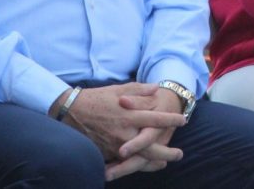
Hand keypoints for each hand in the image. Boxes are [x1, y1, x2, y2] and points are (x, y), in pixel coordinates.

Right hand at [59, 82, 184, 175]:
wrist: (70, 111)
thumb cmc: (96, 98)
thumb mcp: (118, 89)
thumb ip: (139, 90)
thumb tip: (156, 88)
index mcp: (129, 114)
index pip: (156, 119)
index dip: (171, 120)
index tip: (184, 120)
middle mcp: (124, 132)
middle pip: (151, 146)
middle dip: (167, 152)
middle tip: (180, 154)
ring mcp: (115, 145)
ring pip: (138, 158)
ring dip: (154, 162)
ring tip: (165, 162)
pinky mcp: (106, 153)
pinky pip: (124, 162)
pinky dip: (135, 164)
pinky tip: (144, 165)